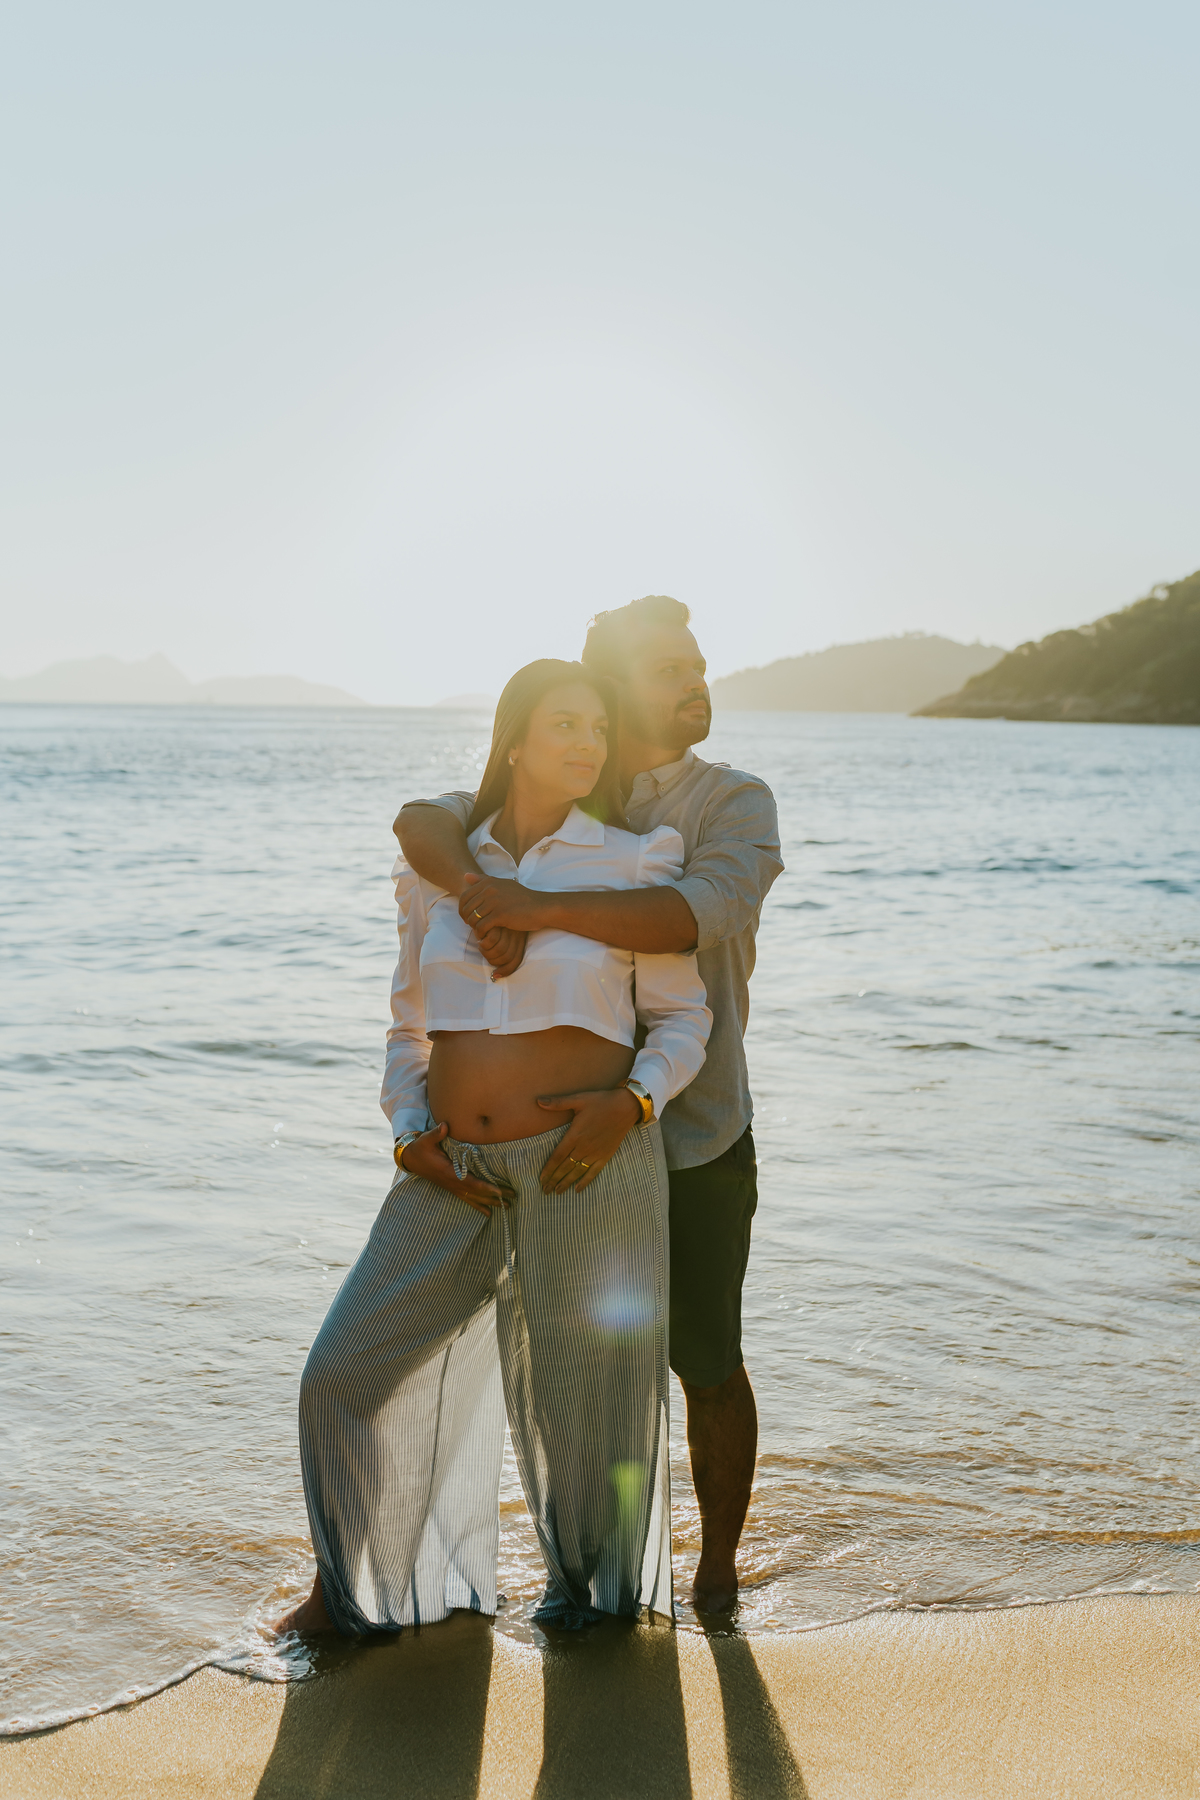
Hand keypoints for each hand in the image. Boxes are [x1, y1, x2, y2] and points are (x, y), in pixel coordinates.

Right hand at [399, 1122, 514, 1216]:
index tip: (498, 1191)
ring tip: (507, 1206)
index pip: (470, 1182)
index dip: (484, 1187)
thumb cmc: (421, 1148)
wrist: (412, 1159)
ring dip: (491, 1202)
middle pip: (477, 1192)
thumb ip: (435, 1134)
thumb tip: (444, 1126)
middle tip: (512, 1197)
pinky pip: (468, 1199)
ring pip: (474, 1198)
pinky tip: (489, 1213)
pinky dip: (479, 1206)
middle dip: (495, 1195)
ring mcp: (453, 1188)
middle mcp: (452, 1183)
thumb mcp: (426, 1139)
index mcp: (449, 1172)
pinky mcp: (452, 1188)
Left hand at [460, 872, 550, 935]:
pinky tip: (486, 936)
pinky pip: (481, 926)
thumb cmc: (521, 898)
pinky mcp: (500, 915)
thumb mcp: (503, 885)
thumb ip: (484, 880)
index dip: (463, 909)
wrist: (540, 907)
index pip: (464, 897)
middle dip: (467, 919)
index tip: (468, 917)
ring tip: (481, 931)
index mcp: (489, 882)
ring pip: (473, 918)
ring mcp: (494, 902)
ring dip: (475, 927)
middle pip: (467, 908)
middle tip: (474, 926)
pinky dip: (481, 933)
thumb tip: (465, 876)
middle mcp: (489, 890)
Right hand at [474, 923, 527, 978]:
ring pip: (499, 951)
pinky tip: (478, 934)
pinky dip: (483, 941)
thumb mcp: (504, 935)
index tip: (496, 973)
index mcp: (520, 938)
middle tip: (483, 952)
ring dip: (486, 951)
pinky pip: (491, 939)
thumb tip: (496, 976)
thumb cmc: (496, 919)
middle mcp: (517, 934)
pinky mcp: (499, 920)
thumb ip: (502, 953)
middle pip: (508, 958)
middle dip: (492, 960)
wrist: (496, 896)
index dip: (506, 970)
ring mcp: (509, 927)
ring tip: (480, 943)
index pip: (516, 961)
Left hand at [537, 1088, 641, 1193]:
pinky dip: (585, 1181)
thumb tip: (538, 1101)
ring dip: (566, 1183)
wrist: (626, 1107)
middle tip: (545, 1190)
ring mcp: (595, 1153)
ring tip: (557, 1192)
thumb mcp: (578, 1099)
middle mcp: (583, 1147)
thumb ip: (558, 1103)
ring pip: (577, 1172)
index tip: (541, 1179)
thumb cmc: (601, 1101)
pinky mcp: (606, 1155)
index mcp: (575, 1135)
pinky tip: (578, 1189)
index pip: (557, 1156)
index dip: (548, 1169)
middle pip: (565, 1167)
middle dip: (554, 1180)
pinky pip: (593, 1172)